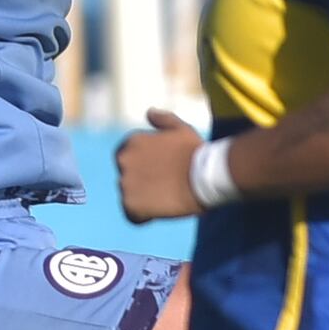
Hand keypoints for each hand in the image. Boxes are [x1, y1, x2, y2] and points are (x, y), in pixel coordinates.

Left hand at [116, 107, 206, 222]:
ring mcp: (125, 183)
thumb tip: (149, 113)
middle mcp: (123, 160)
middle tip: (165, 187)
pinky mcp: (131, 204)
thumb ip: (162, 119)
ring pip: (130, 197)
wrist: (205, 176)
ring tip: (166, 199)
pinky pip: (133, 216)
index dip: (143, 167)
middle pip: (127, 178)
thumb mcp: (180, 128)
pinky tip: (161, 212)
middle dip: (142, 183)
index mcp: (131, 142)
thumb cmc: (196, 152)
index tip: (160, 172)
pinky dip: (144, 217)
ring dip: (144, 199)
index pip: (127, 158)